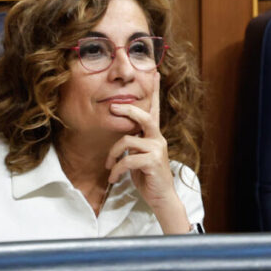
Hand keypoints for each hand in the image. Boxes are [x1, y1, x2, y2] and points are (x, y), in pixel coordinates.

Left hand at [105, 72, 191, 233]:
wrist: (161, 198)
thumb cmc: (147, 177)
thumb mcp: (139, 157)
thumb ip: (134, 144)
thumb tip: (122, 137)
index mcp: (154, 135)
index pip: (155, 109)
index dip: (155, 90)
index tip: (155, 72)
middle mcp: (158, 138)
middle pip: (144, 116)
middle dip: (128, 110)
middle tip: (112, 108)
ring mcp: (157, 149)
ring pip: (128, 141)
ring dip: (113, 155)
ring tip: (109, 167)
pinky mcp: (152, 161)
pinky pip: (127, 159)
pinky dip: (117, 169)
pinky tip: (114, 177)